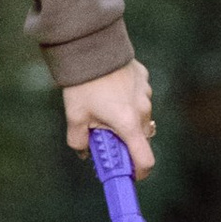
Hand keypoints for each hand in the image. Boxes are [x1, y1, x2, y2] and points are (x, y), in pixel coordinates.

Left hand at [64, 56, 154, 178]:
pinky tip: (108, 89)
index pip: (145, 159)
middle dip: (124, 141)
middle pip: (140, 137)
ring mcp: (145, 93)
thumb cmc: (82, 84)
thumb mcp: (75, 116)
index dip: (139, 172)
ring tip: (102, 107)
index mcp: (128, 123)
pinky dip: (126, 100)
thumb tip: (84, 152)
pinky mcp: (143, 78)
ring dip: (125, 119)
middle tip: (103, 135)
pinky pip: (138, 96)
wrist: (90, 47)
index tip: (129, 174)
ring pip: (140, 116)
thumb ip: (79, 140)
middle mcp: (143, 110)